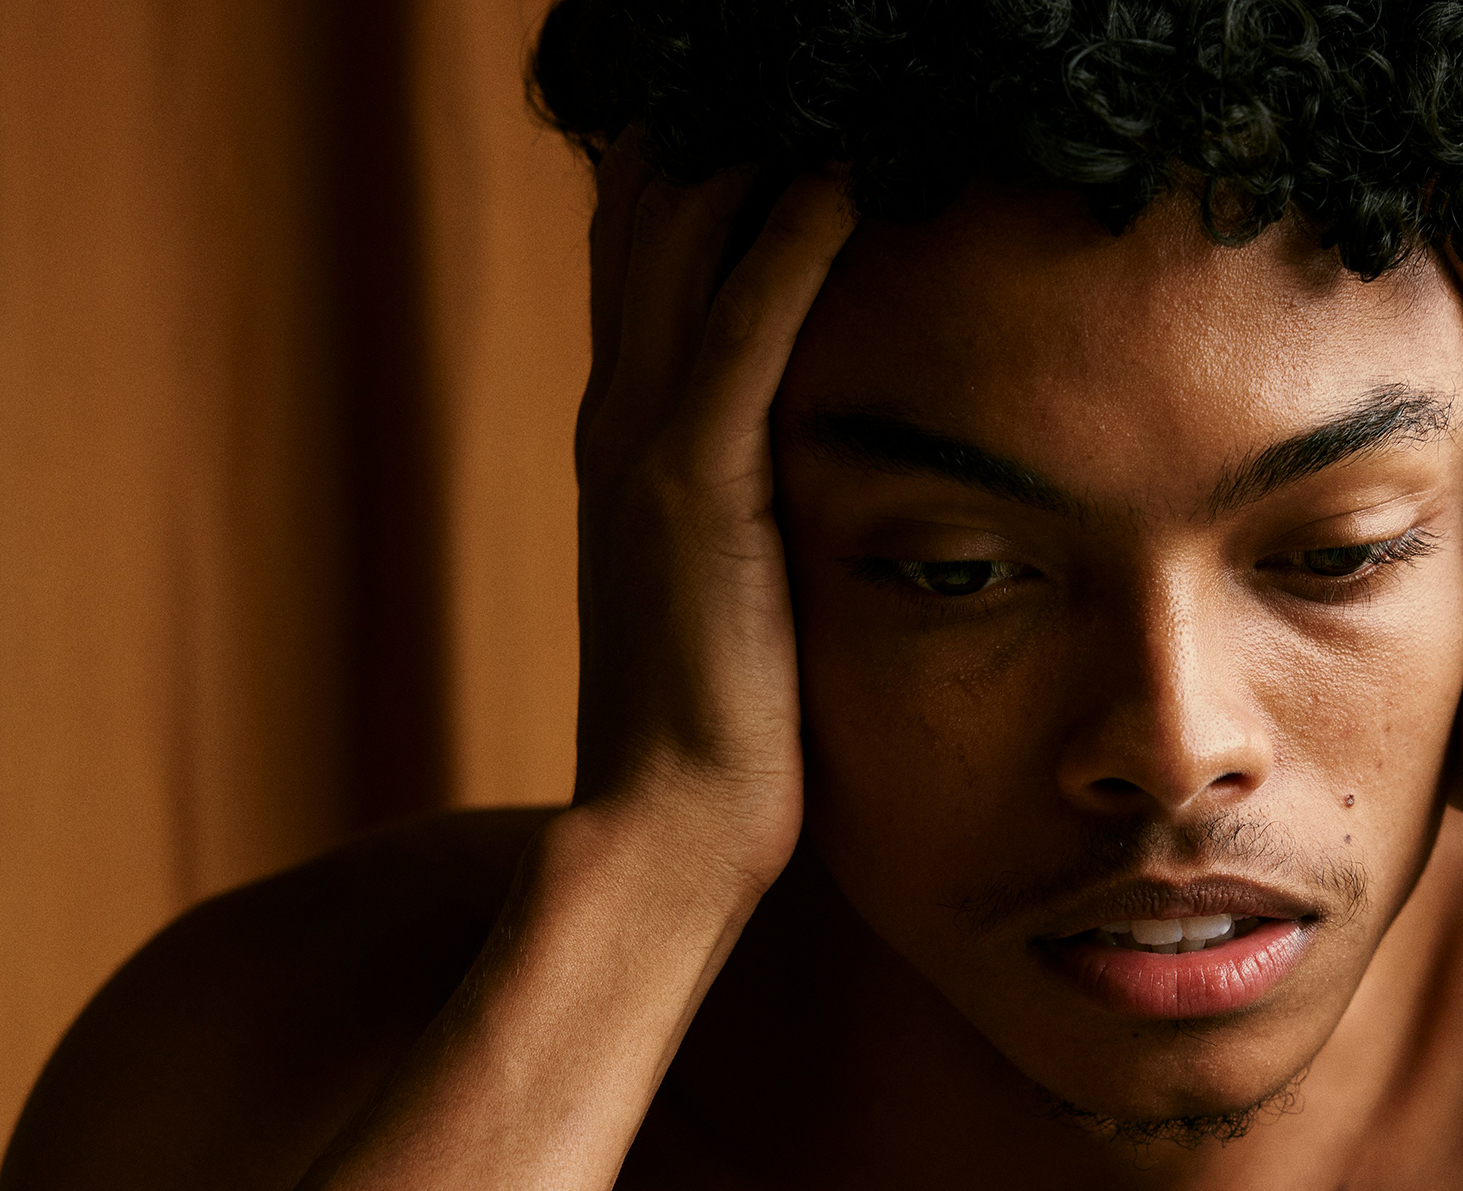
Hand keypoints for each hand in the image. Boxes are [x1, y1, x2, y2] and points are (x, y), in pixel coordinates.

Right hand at [564, 133, 855, 910]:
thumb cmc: (716, 727)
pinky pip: (744, 337)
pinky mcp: (695, 495)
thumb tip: (792, 469)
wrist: (665, 836)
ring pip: (682, 253)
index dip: (685, 168)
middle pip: (649, 223)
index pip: (649, 261)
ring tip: (818, 80)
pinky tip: (836, 176)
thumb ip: (735, 505)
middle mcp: (620, 423)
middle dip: (702, 129)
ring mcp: (646, 454)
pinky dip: (784, 247)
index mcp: (627, 441)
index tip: (751, 99)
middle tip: (775, 63)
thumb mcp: (718, 588)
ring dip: (742, 153)